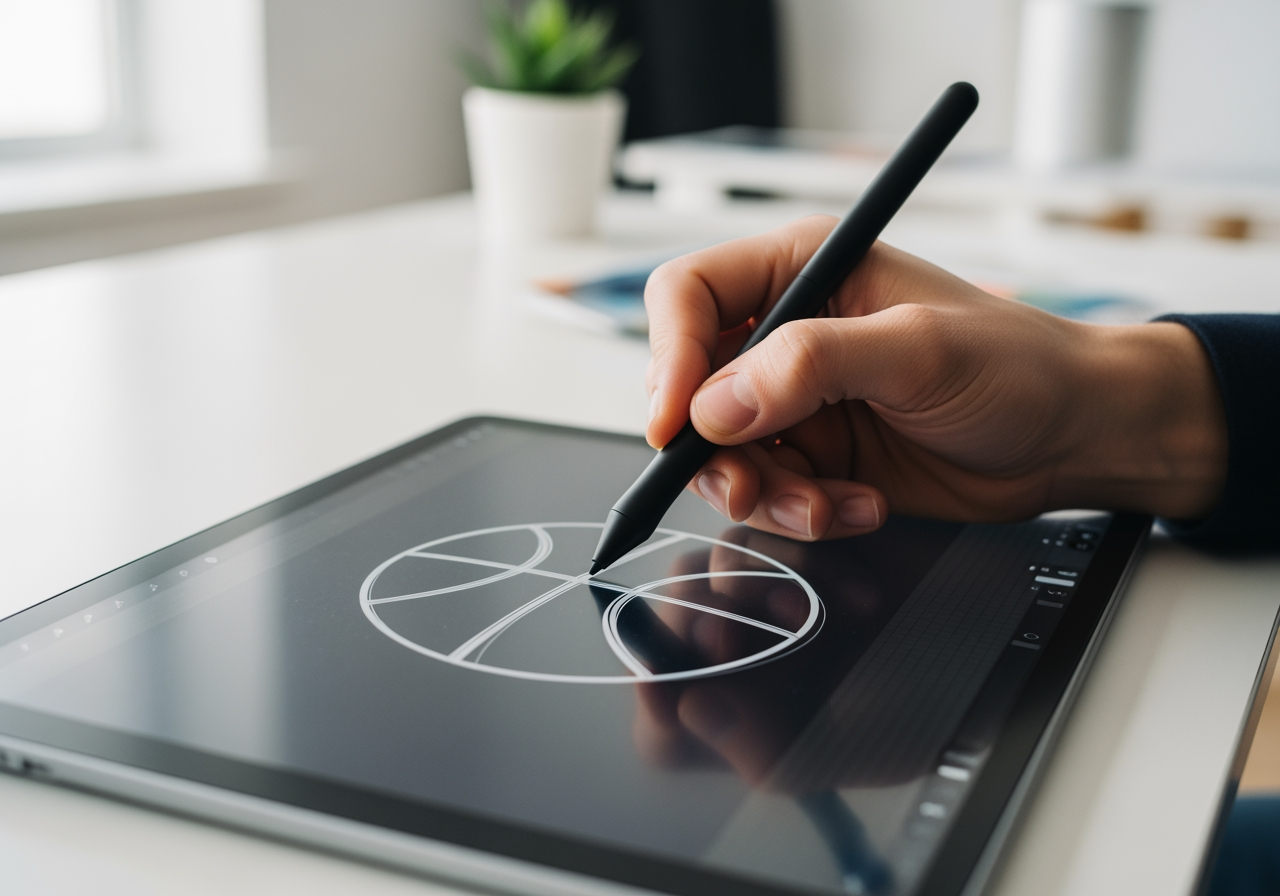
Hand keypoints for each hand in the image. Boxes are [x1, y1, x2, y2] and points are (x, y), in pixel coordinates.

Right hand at [644, 216, 1227, 539]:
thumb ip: (811, 366)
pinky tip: (860, 506)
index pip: (689, 298)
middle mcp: (788, 334)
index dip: (669, 358)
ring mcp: (798, 401)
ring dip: (764, 494)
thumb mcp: (918, 350)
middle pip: (691, 389)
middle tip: (752, 486)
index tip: (676, 423)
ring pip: (722, 454)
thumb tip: (715, 405)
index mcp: (803, 271)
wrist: (1073, 436)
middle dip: (715, 450)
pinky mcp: (816, 456)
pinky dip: (802, 513)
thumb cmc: (1018, 364)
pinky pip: (768, 494)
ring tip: (826, 505)